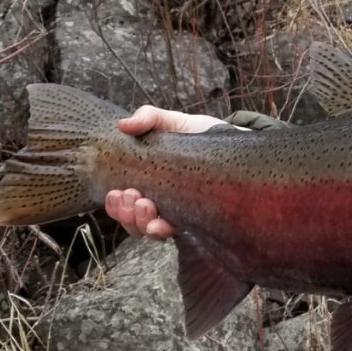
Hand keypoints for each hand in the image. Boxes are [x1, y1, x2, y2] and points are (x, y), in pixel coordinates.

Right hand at [104, 105, 223, 239]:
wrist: (237, 141)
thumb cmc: (201, 134)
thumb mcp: (173, 121)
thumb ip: (149, 118)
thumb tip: (123, 125)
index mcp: (148, 180)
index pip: (123, 201)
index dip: (114, 204)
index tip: (117, 192)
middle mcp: (160, 200)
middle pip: (132, 220)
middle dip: (125, 214)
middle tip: (133, 197)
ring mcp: (178, 211)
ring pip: (149, 230)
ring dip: (139, 222)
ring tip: (145, 205)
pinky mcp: (197, 217)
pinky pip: (174, 232)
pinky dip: (161, 230)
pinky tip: (160, 224)